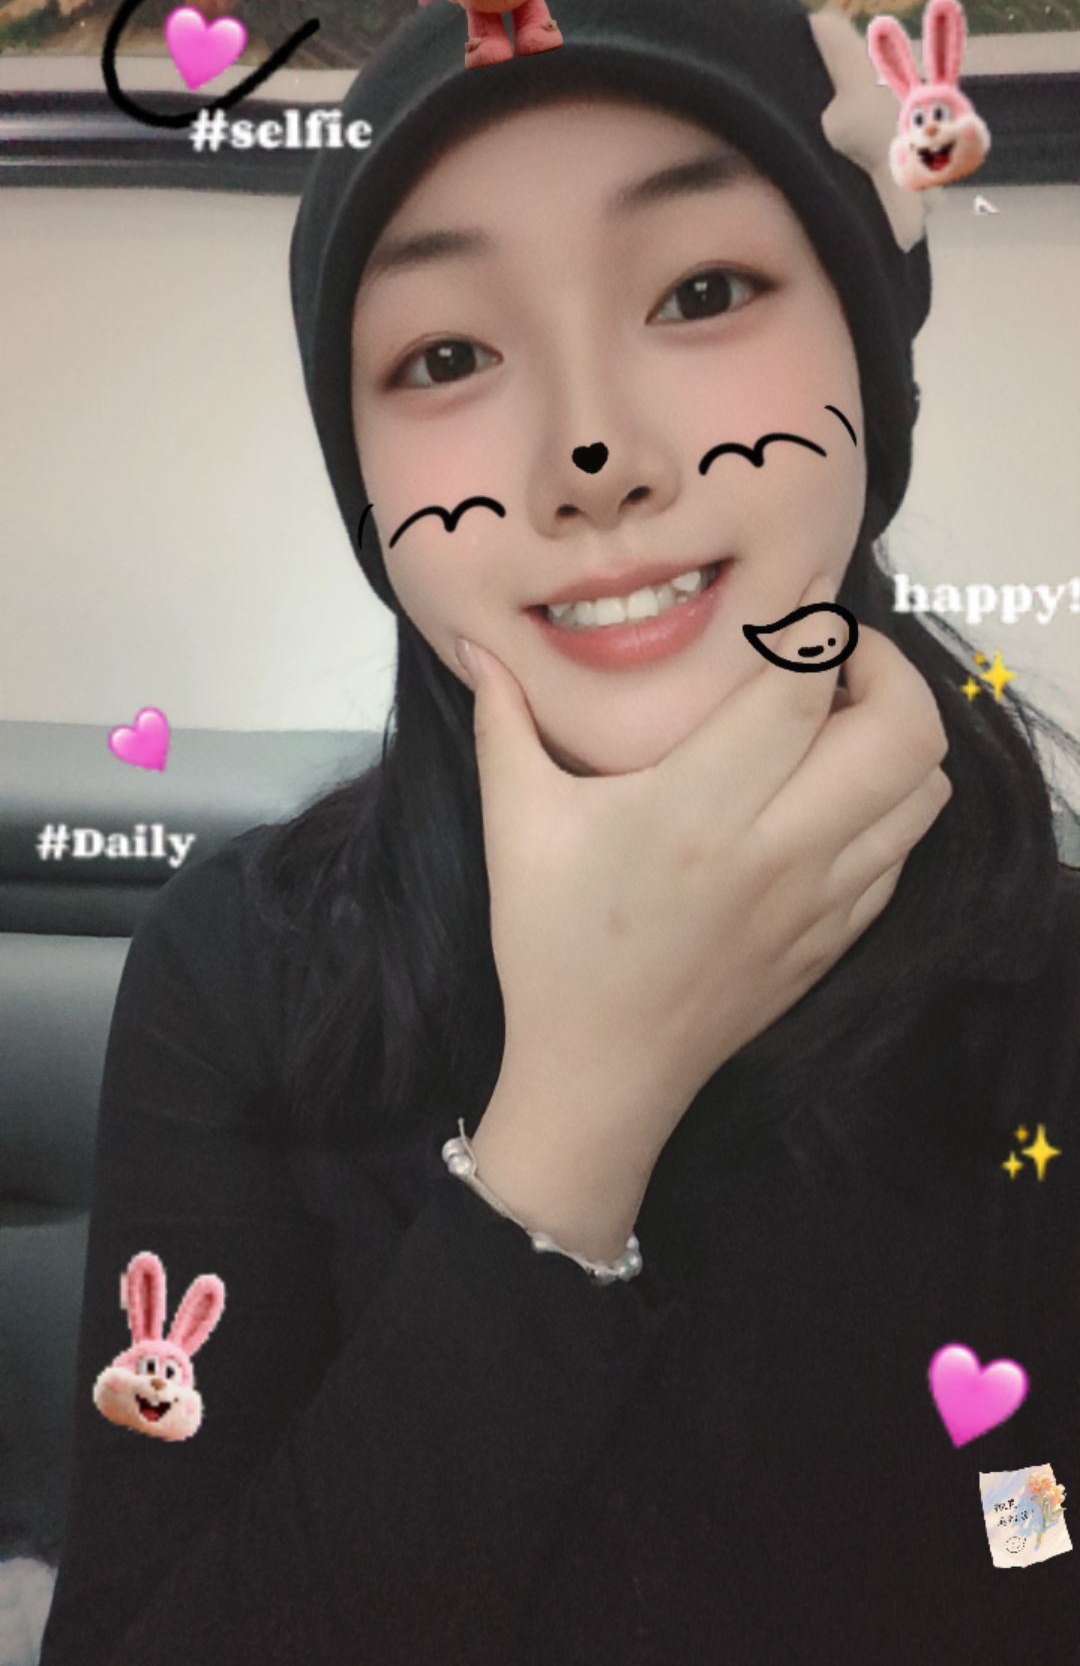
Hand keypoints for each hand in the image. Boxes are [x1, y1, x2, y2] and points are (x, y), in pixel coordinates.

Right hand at [458, 573, 951, 1134]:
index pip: (798, 689)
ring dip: (897, 736)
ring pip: (922, 790)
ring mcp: (820, 899)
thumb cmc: (552, 944)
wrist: (601, 1071)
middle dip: (886, 669)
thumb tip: (475, 641)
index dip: (816, 624)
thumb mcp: (516, 826)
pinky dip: (888, 804)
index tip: (804, 593)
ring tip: (841, 722)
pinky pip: (903, 850)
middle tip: (835, 659)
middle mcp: (778, 849)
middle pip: (900, 731)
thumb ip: (504, 722)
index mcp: (696, 810)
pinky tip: (832, 795)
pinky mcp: (837, 937)